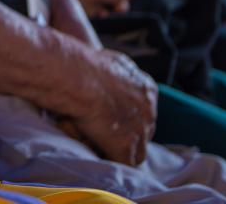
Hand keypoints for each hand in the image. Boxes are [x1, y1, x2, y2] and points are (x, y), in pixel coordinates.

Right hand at [61, 48, 156, 165]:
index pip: (144, 110)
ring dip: (119, 150)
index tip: (111, 116)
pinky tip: (94, 152)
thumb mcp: (109, 61)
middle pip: (144, 131)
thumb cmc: (84, 64)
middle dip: (126, 133)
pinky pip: (123, 164)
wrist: (76, 74)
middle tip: (103, 131)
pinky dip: (109, 160)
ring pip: (138, 151)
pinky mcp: (125, 146)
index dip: (127, 116)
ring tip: (96, 143)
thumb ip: (118, 74)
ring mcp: (140, 130)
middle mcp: (148, 109)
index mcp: (146, 88)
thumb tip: (113, 76)